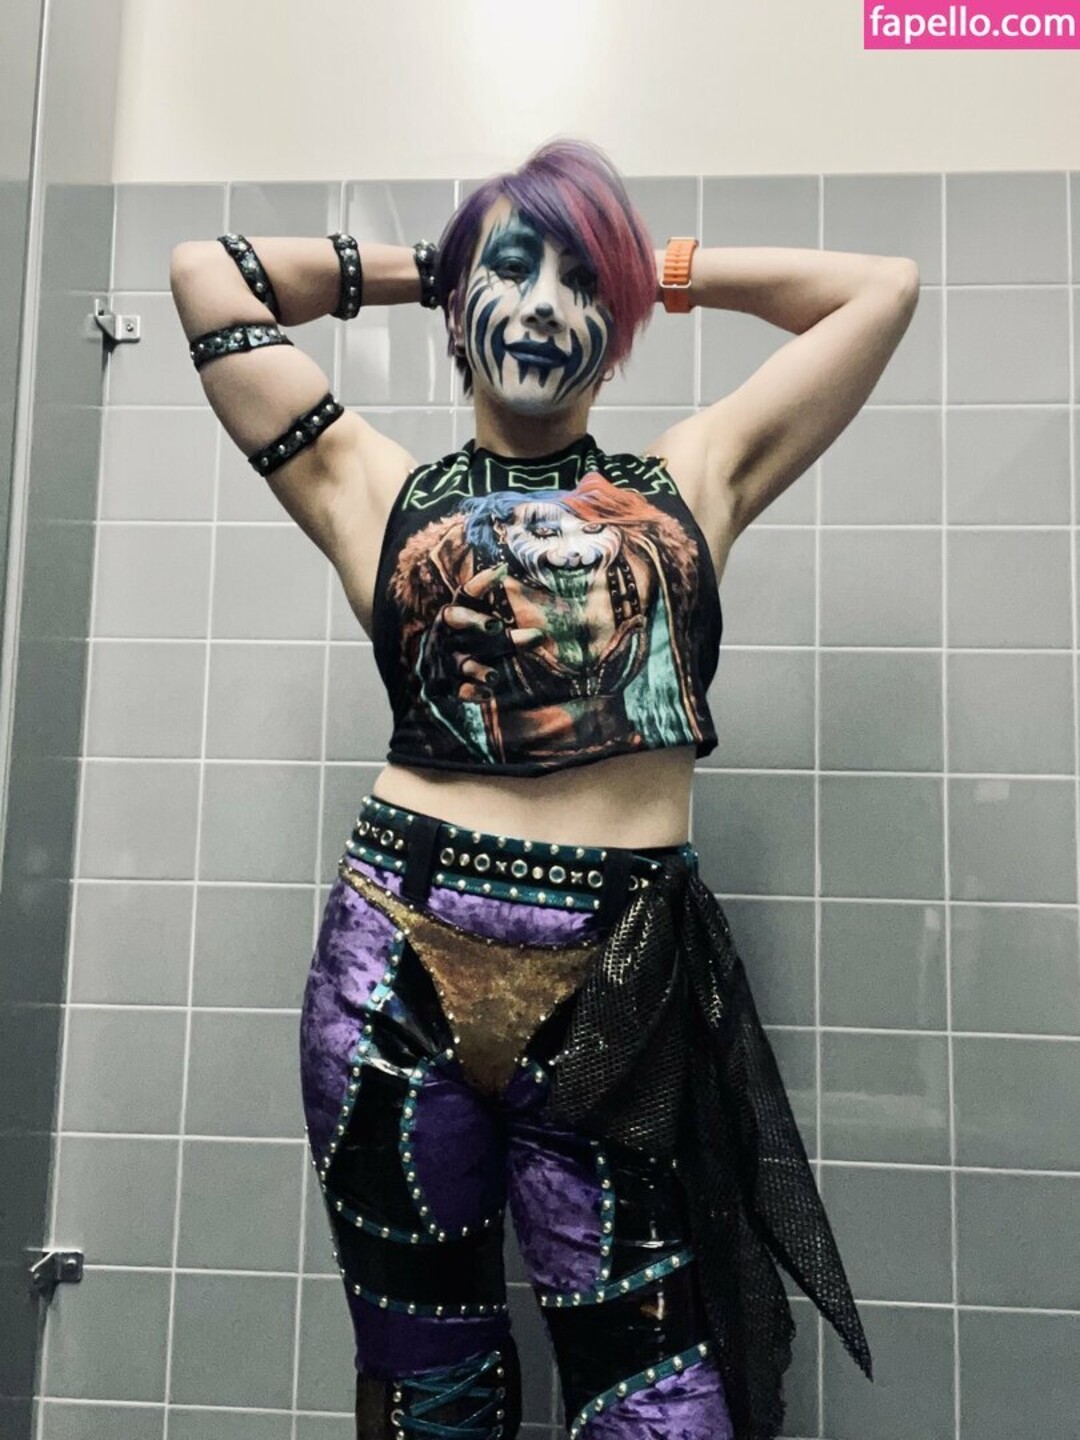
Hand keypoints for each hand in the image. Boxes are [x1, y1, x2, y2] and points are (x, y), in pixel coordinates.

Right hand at [425, 560, 543, 701]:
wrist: (431, 672)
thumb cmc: (465, 639)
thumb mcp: (476, 621)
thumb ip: (499, 610)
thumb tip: (520, 581)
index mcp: (455, 612)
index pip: (467, 593)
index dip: (482, 583)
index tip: (502, 571)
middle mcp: (448, 632)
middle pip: (457, 620)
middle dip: (474, 621)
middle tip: (496, 626)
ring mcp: (446, 659)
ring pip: (462, 662)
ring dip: (478, 669)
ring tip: (495, 676)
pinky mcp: (447, 684)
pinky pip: (459, 689)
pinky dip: (472, 693)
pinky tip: (488, 694)